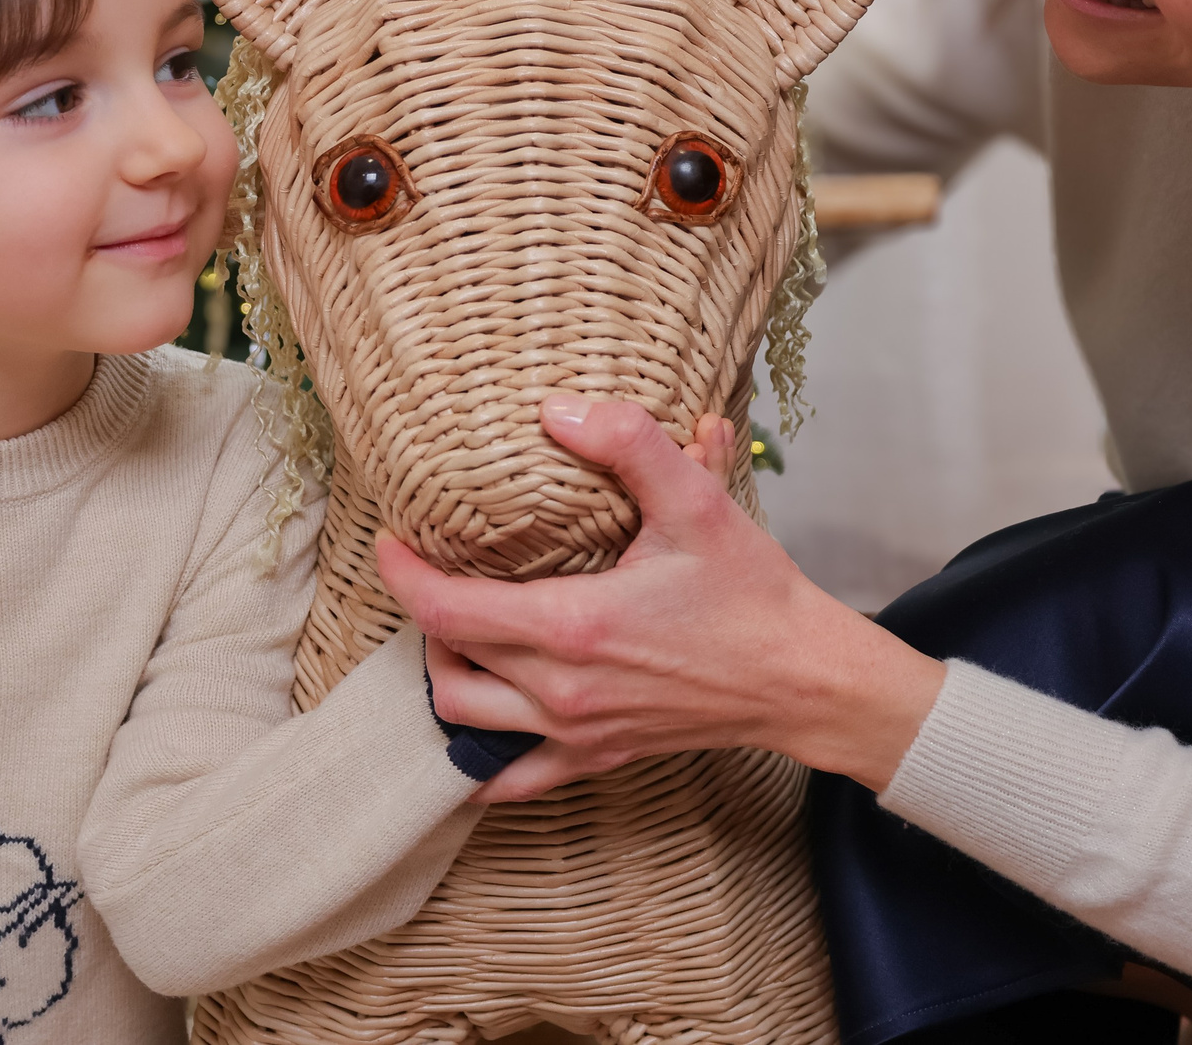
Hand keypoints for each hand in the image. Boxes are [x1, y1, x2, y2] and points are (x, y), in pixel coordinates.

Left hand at [376, 398, 946, 804]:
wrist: (801, 677)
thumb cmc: (750, 594)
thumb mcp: (696, 502)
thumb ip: (628, 444)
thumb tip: (558, 410)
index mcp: (573, 627)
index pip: (447, 610)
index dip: (403, 576)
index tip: (390, 543)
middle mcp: (562, 690)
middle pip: (446, 663)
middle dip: (424, 617)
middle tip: (431, 572)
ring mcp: (577, 733)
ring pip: (465, 722)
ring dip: (445, 676)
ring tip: (454, 633)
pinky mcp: (598, 757)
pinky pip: (513, 780)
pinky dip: (477, 765)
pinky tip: (472, 735)